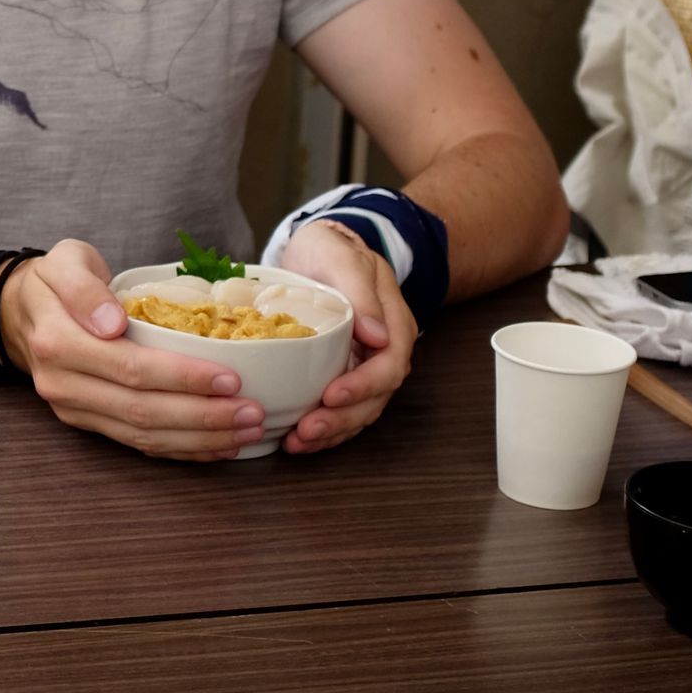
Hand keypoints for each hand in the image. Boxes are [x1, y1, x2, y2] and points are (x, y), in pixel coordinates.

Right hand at [3, 239, 265, 461]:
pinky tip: (217, 446)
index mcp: (58, 342)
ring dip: (199, 439)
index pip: (129, 367)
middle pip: (141, 410)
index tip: (231, 378)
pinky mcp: (87, 423)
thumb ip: (83, 287)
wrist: (21, 312)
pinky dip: (181, 449)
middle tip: (253, 414)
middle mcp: (62, 384)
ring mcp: (73, 409)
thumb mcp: (64, 262)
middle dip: (203, 416)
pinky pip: (137, 443)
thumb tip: (112, 323)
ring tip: (247, 432)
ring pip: (142, 435)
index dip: (182, 377)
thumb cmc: (54, 281)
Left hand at [274, 221, 417, 453]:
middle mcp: (384, 350)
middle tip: (307, 431)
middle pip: (375, 397)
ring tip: (298, 443)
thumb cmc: (333, 250)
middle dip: (342, 419)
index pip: (388, 365)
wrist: (320, 249)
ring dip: (332, 431)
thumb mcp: (344, 259)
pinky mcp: (342, 372)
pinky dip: (324, 426)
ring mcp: (363, 364)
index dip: (363, 386)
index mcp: (393, 325)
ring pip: (359, 409)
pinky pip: (341, 407)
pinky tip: (297, 438)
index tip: (331, 397)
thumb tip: (377, 335)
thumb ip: (362, 293)